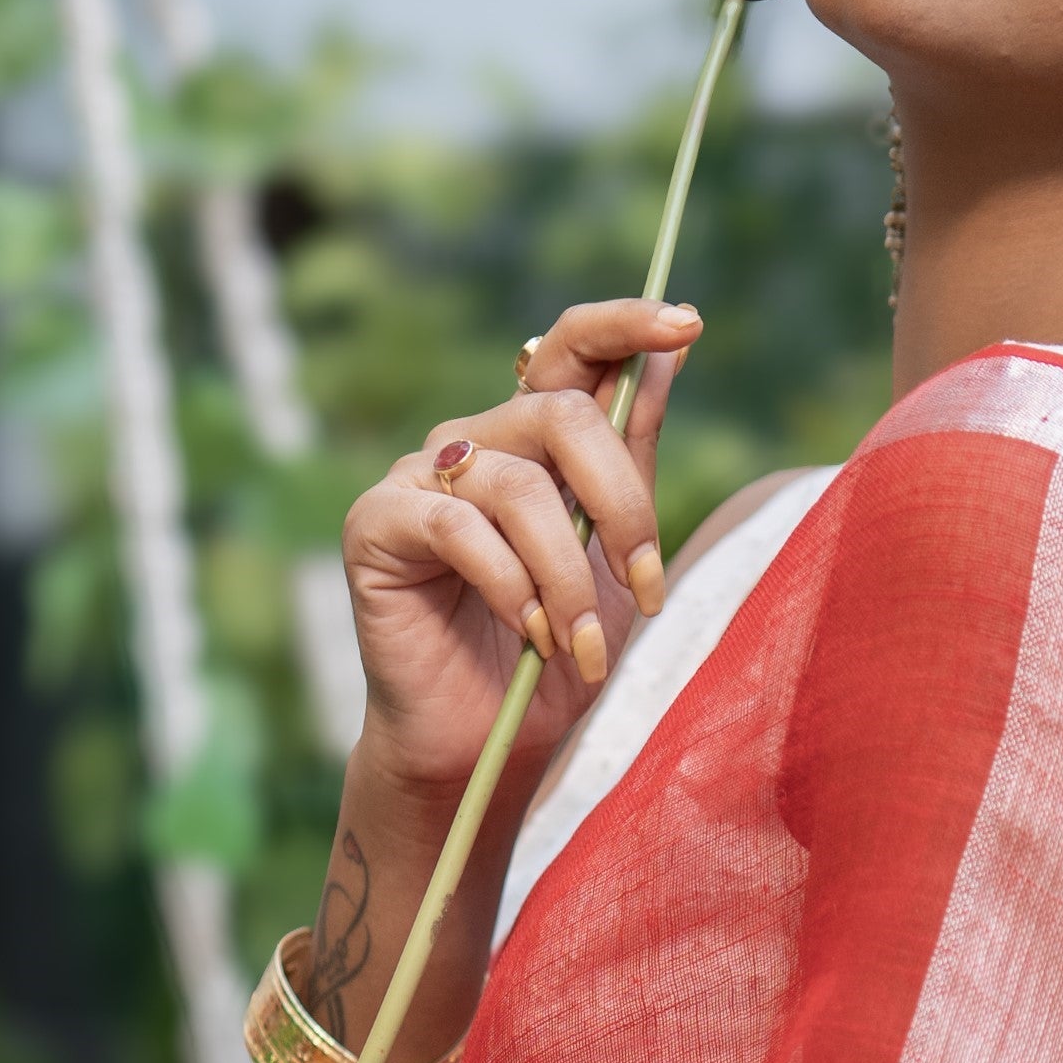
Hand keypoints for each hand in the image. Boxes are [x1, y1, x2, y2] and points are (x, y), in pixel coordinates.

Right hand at [340, 296, 696, 805]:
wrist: (481, 739)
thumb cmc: (552, 653)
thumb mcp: (616, 556)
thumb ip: (633, 457)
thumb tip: (672, 352)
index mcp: (533, 440)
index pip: (572, 349)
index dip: (625, 325)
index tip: (686, 323)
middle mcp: (474, 442)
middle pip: (561, 414)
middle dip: (620, 503)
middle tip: (644, 584)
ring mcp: (419, 477)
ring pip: (519, 486)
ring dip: (568, 576)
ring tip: (582, 644)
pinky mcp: (376, 522)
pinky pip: (459, 528)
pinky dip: (510, 587)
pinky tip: (529, 634)